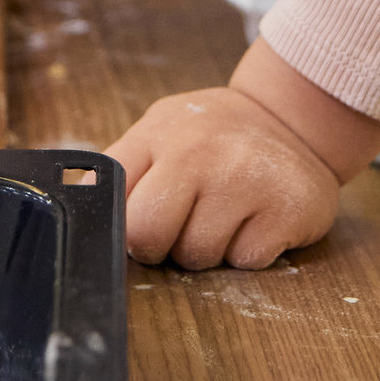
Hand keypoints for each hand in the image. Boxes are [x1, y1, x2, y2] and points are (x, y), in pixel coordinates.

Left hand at [104, 87, 340, 269]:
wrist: (293, 118)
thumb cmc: (215, 135)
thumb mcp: (163, 131)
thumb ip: (128, 168)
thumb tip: (87, 211)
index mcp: (158, 132)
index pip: (111, 194)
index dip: (120, 223)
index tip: (136, 225)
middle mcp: (199, 151)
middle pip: (148, 234)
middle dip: (158, 246)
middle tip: (179, 228)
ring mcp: (245, 179)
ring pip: (197, 256)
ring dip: (206, 250)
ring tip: (223, 215)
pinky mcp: (288, 209)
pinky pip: (245, 262)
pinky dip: (247, 253)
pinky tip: (255, 221)